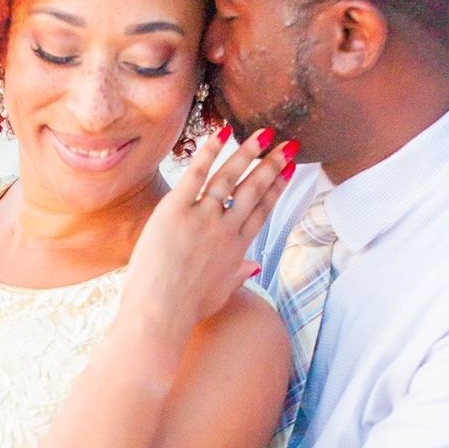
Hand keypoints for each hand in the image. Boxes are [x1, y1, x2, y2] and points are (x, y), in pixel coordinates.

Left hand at [118, 126, 295, 356]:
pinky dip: (209, 152)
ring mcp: (203, 219)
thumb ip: (238, 277)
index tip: (287, 171)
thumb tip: (253, 268)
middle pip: (253, 191)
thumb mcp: (219, 295)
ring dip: (247, 154)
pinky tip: (222, 133)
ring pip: (230, 178)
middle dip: (271, 166)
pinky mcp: (176, 211)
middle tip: (286, 145)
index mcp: (236, 250)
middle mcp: (225, 230)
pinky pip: (195, 174)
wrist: (161, 315)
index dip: (276, 189)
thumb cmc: (185, 312)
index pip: (261, 212)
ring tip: (262, 135)